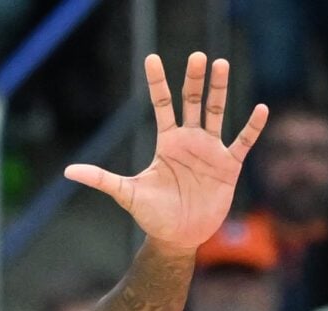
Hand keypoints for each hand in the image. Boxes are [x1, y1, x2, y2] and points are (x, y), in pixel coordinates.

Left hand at [65, 53, 267, 253]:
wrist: (177, 237)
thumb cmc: (152, 215)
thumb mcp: (126, 194)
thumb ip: (102, 179)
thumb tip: (68, 171)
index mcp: (167, 142)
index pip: (162, 105)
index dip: (157, 83)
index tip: (152, 59)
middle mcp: (190, 140)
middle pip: (192, 102)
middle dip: (194, 80)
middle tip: (198, 57)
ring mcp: (211, 150)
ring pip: (216, 112)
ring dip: (219, 91)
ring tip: (221, 65)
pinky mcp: (229, 165)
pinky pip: (243, 141)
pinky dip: (252, 127)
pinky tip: (259, 108)